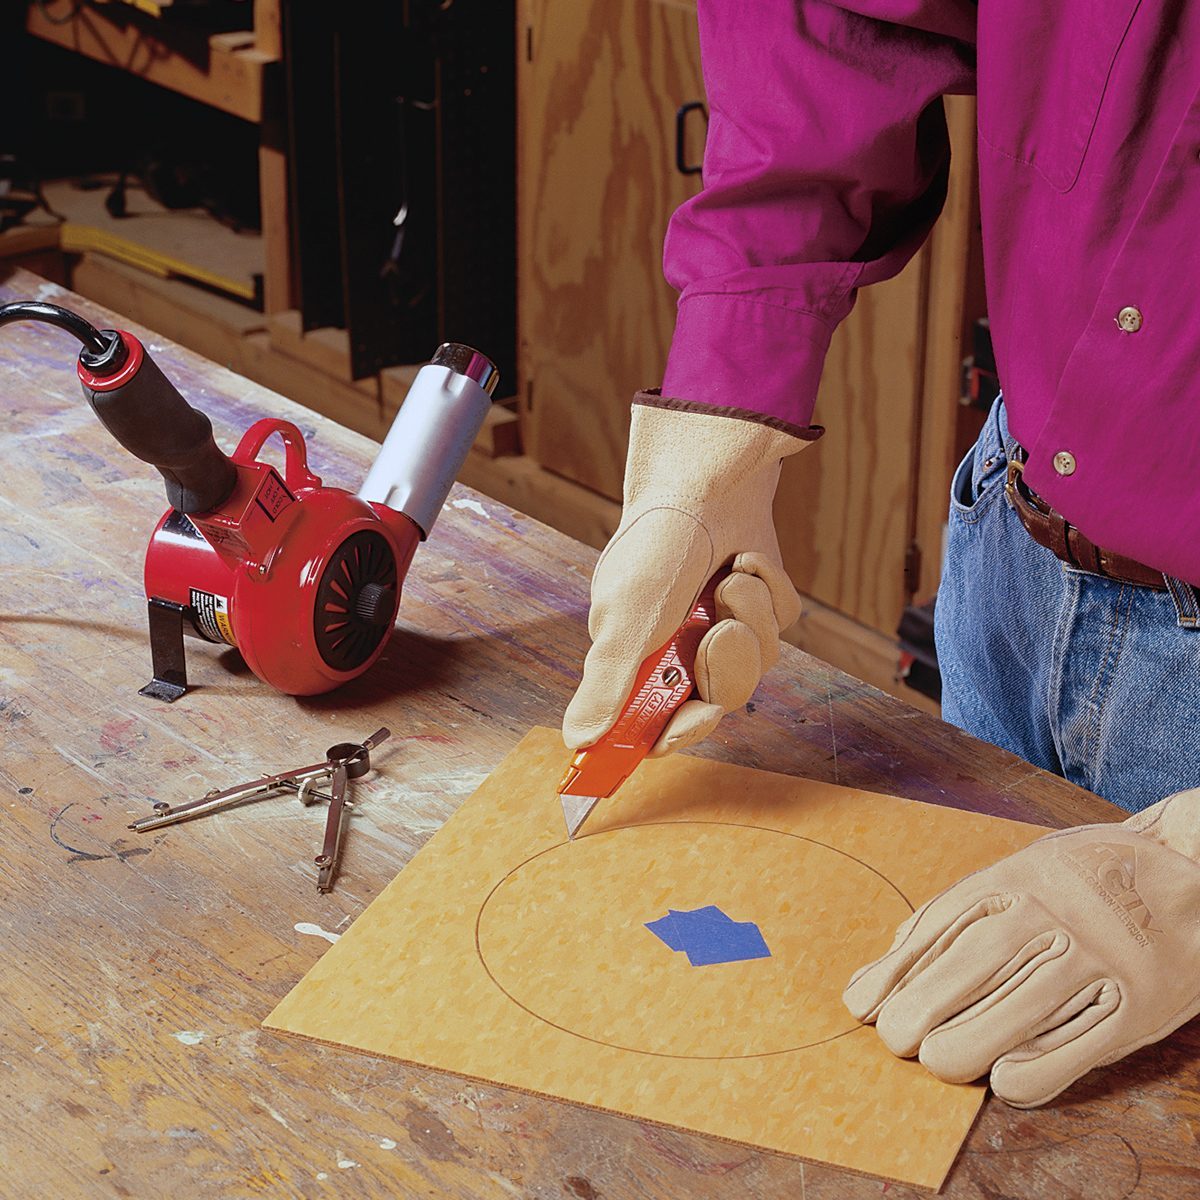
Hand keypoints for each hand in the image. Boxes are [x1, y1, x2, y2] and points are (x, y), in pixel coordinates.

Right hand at [562, 395, 810, 755]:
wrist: (705, 482)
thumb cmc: (655, 549)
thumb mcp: (623, 621)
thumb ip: (605, 686)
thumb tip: (576, 740)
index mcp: (637, 660)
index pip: (656, 725)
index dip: (678, 733)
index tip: (693, 721)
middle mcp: (681, 648)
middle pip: (719, 699)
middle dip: (724, 666)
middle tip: (716, 631)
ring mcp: (726, 623)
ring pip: (760, 662)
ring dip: (749, 618)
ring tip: (728, 579)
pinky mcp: (763, 600)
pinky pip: (783, 620)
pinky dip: (769, 589)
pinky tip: (745, 560)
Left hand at [843, 788, 1199, 1106]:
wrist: (1190, 873)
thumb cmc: (1087, 877)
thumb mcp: (1022, 869)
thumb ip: (961, 910)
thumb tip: (892, 959)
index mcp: (1016, 877)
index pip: (941, 928)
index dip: (896, 972)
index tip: (863, 1004)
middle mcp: (1051, 915)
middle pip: (970, 966)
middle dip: (920, 1009)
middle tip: (894, 1040)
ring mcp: (1095, 959)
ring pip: (1016, 1011)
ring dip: (964, 1044)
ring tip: (932, 1059)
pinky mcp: (1133, 1005)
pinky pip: (1075, 1048)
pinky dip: (1033, 1071)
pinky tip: (1002, 1080)